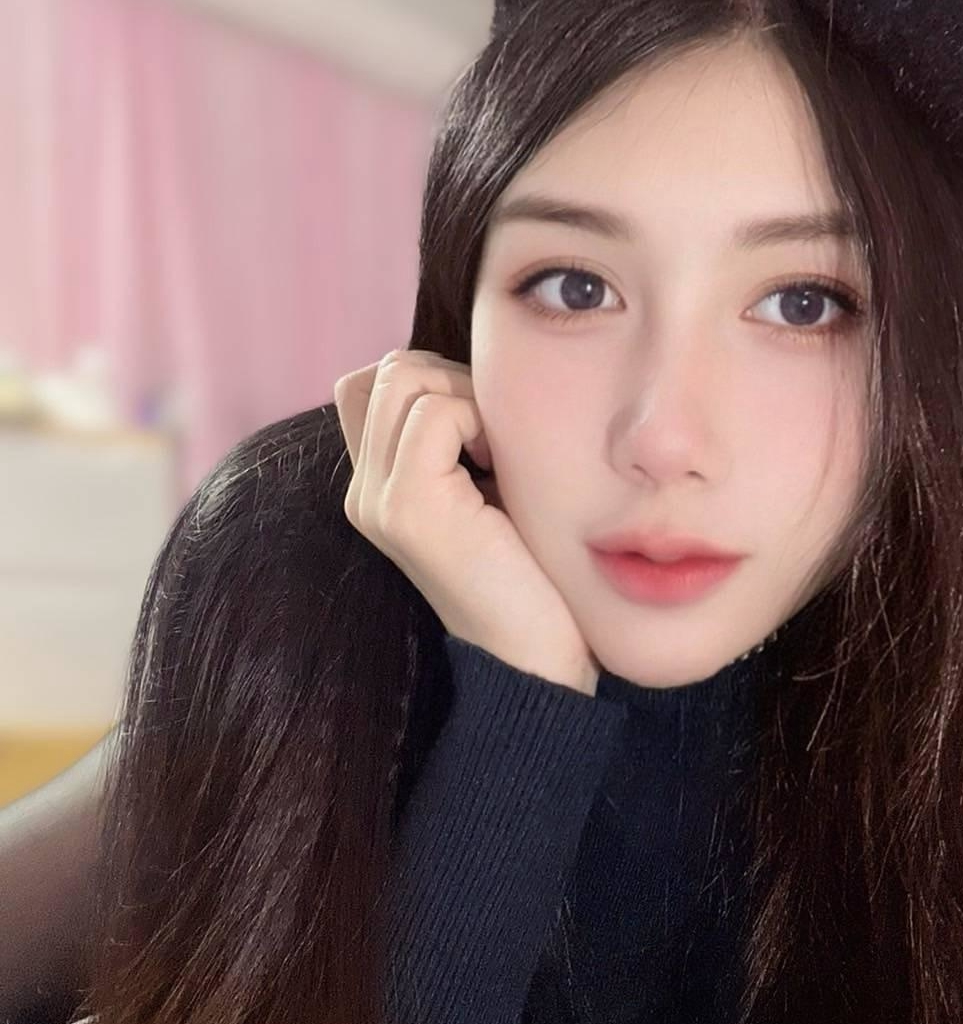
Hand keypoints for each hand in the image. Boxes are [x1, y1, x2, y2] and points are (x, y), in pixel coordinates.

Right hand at [335, 350, 598, 695]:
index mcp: (376, 485)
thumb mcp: (488, 485)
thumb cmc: (531, 567)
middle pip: (387, 369)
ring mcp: (378, 499)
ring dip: (467, 396)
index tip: (480, 429)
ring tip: (496, 455)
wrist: (537, 657)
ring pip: (403, 377)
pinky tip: (500, 469)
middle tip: (494, 439)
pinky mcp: (408, 508)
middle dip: (452, 379)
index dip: (432, 379)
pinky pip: (435, 412)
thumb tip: (471, 367)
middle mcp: (363, 491)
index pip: (371, 381)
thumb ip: (459, 435)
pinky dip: (478, 418)